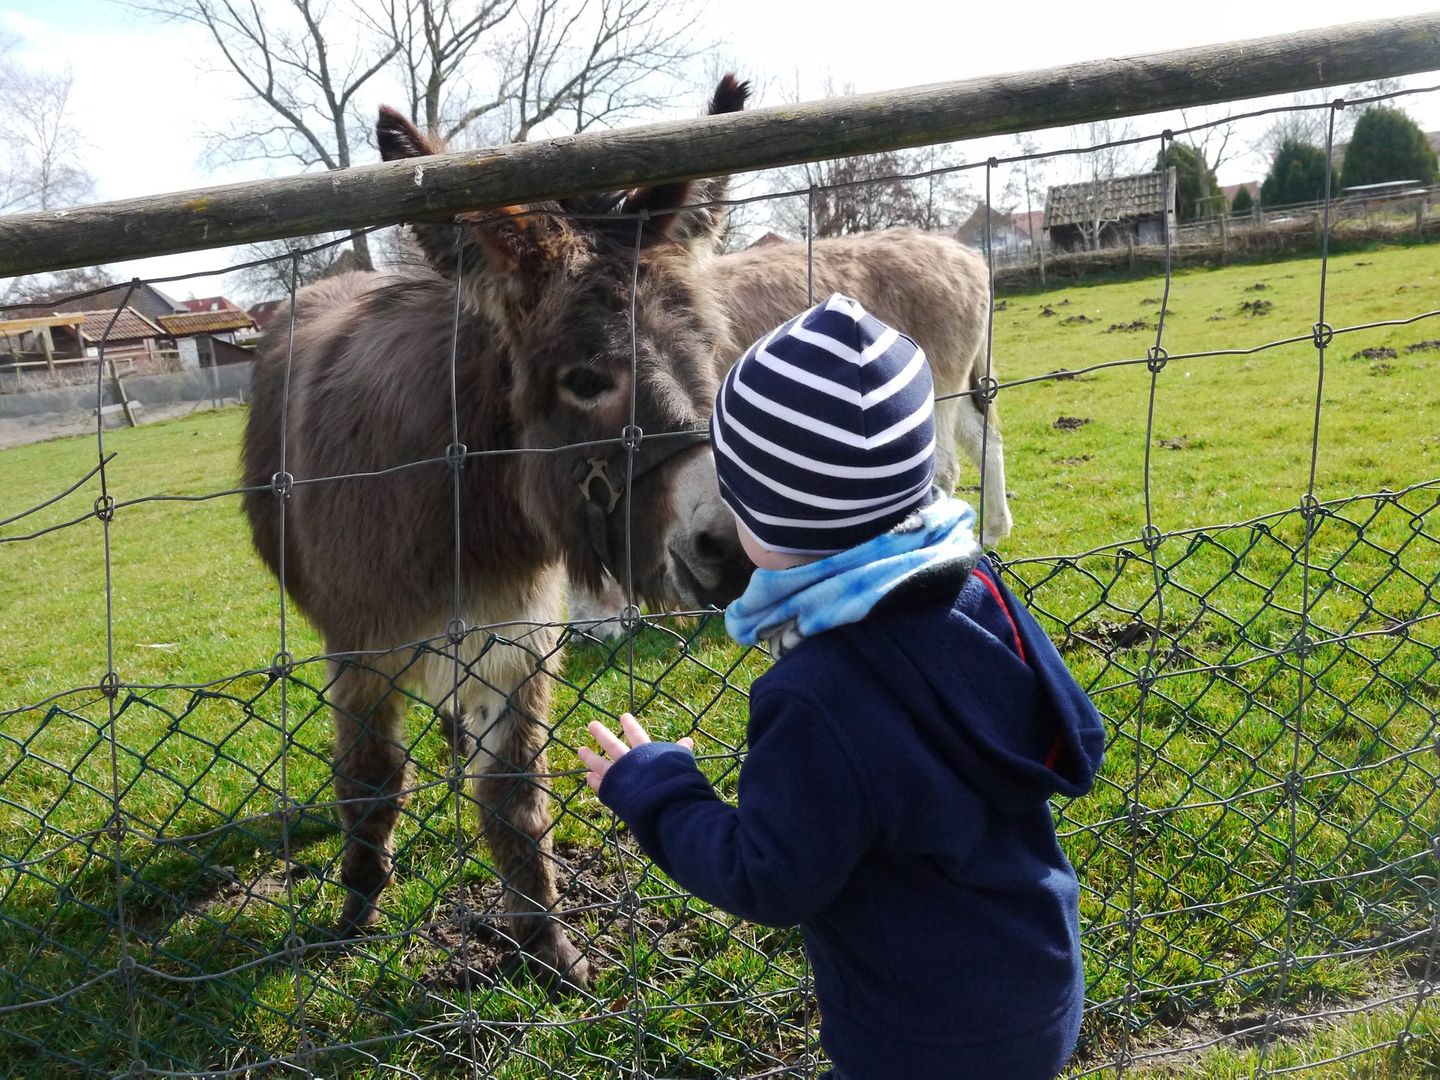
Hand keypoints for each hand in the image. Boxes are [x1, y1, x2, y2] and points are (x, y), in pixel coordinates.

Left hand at [579, 713, 693, 793]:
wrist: (666, 802)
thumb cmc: (678, 781)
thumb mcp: (681, 763)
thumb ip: (680, 752)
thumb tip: (688, 740)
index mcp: (648, 753)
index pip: (638, 736)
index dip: (631, 726)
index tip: (623, 717)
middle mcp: (631, 762)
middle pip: (613, 745)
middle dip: (602, 735)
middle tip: (592, 725)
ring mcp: (620, 777)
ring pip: (601, 764)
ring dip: (590, 757)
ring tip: (580, 749)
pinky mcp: (614, 793)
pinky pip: (602, 786)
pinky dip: (596, 782)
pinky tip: (588, 777)